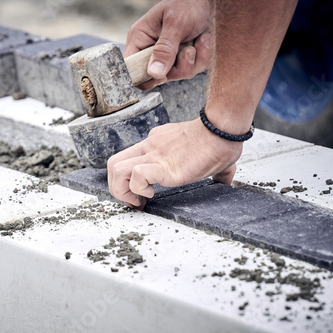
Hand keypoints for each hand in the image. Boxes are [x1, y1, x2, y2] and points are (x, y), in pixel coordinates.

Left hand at [107, 116, 242, 208]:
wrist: (223, 130)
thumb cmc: (219, 139)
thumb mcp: (207, 153)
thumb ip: (214, 168)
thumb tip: (225, 179)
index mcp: (157, 142)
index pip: (129, 159)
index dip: (129, 180)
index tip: (142, 195)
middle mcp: (150, 147)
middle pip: (113, 163)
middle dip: (115, 186)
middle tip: (132, 201)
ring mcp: (153, 155)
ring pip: (116, 169)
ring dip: (122, 190)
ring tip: (138, 200)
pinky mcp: (162, 166)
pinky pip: (136, 175)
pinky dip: (138, 189)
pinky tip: (152, 194)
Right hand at [125, 0, 211, 89]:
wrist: (207, 0)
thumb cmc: (187, 4)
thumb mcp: (175, 24)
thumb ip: (164, 49)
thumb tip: (154, 74)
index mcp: (140, 39)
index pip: (131, 68)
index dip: (144, 77)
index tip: (162, 75)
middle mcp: (150, 50)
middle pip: (156, 77)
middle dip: (177, 68)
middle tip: (189, 50)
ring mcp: (167, 56)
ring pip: (176, 75)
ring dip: (194, 61)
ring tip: (200, 40)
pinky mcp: (181, 59)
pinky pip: (191, 70)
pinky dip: (202, 58)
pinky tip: (203, 41)